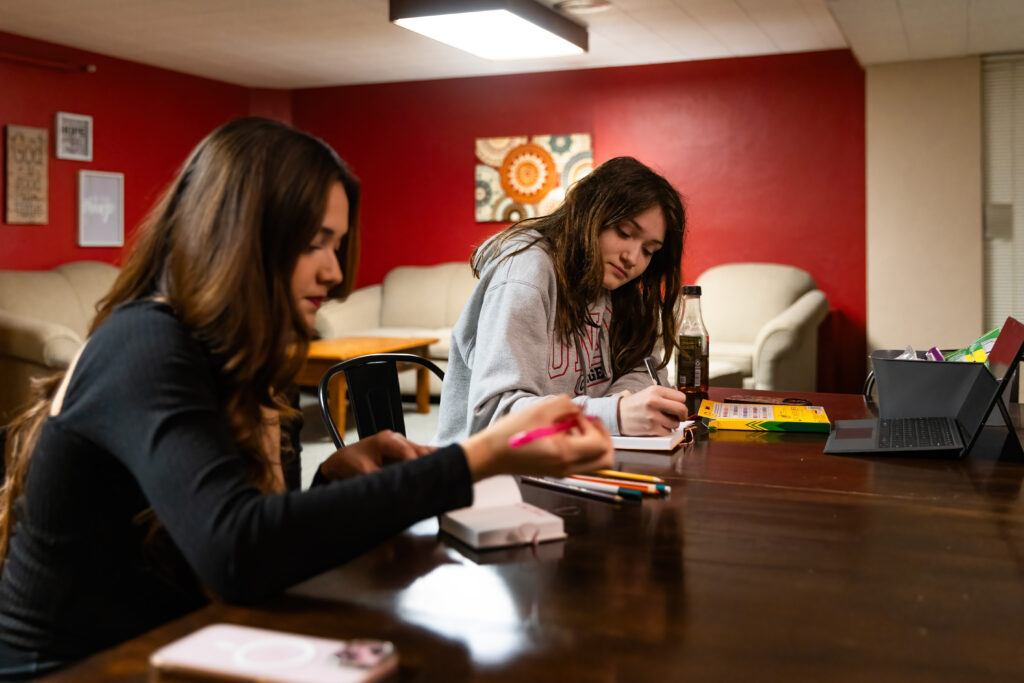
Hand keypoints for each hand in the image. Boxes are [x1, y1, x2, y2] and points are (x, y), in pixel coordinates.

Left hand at [319, 430, 435, 480]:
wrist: (341, 462)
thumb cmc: (349, 463)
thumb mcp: (363, 472)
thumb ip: (381, 478)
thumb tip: (397, 488)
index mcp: (387, 439)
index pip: (409, 452)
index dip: (416, 465)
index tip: (422, 480)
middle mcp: (397, 439)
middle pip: (420, 451)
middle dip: (430, 464)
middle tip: (441, 478)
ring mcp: (402, 445)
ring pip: (423, 453)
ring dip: (432, 464)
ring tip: (446, 475)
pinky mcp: (404, 453)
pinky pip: (421, 456)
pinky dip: (431, 462)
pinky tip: (445, 466)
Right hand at [461, 395, 613, 480]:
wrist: (490, 455)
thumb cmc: (510, 434)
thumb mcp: (539, 410)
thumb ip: (566, 405)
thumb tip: (580, 407)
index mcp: (566, 454)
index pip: (600, 444)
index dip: (594, 426)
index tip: (576, 416)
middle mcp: (568, 467)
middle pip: (605, 460)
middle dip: (604, 438)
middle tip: (588, 423)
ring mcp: (563, 471)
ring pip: (595, 463)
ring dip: (592, 443)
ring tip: (571, 427)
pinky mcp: (556, 470)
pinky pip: (581, 462)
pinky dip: (580, 448)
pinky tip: (561, 433)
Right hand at [617, 385, 687, 435]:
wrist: (617, 414)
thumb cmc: (634, 405)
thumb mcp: (648, 393)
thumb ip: (664, 396)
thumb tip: (682, 403)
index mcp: (655, 390)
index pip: (681, 397)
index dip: (682, 403)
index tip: (679, 407)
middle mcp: (654, 401)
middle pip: (681, 409)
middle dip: (682, 415)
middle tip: (680, 417)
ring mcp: (653, 416)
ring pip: (675, 423)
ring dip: (672, 424)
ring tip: (663, 421)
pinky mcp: (651, 428)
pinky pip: (668, 432)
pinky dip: (665, 431)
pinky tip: (658, 427)